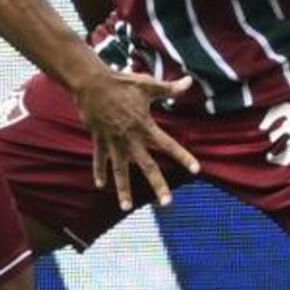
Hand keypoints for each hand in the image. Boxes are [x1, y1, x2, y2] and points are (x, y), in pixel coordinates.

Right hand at [73, 71, 200, 211]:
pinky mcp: (99, 140)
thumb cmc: (122, 83)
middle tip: (167, 203)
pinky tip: (100, 185)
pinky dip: (99, 171)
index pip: (169, 145)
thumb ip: (169, 88)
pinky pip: (99, 160)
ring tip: (126, 207)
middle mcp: (131, 139)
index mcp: (145, 127)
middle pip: (147, 167)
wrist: (92, 84)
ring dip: (123, 190)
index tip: (196, 170)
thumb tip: (189, 82)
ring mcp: (114, 142)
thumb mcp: (148, 85)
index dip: (183, 157)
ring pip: (120, 171)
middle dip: (158, 185)